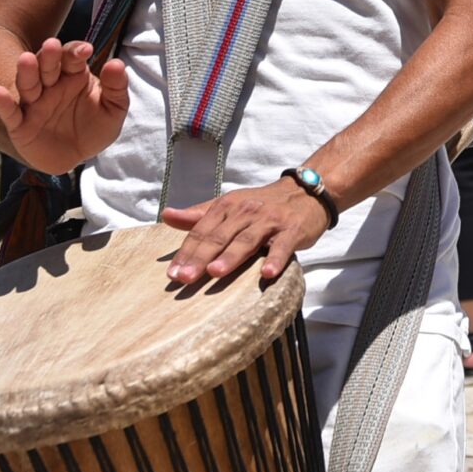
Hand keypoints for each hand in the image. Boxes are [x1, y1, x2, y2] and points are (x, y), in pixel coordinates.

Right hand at [0, 37, 129, 171]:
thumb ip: (116, 87)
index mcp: (72, 75)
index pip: (71, 58)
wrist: (76, 156)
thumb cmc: (94, 126)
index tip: (86, 50)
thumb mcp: (113, 108)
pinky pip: (10, 113)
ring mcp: (34, 104)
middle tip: (52, 44)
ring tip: (26, 59)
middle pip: (47, 66)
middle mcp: (50, 86)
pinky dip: (3, 103)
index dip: (76, 52)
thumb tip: (117, 64)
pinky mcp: (20, 125)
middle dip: (50, 56)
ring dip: (27, 72)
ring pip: (28, 85)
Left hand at [160, 176, 330, 284]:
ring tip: (215, 273)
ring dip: (231, 257)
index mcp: (227, 207)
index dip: (186, 252)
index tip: (172, 274)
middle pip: (219, 237)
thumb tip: (166, 215)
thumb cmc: (262, 204)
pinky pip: (282, 246)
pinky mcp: (292, 231)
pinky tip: (267, 274)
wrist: (305, 192)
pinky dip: (275, 259)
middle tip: (184, 278)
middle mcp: (246, 212)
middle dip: (200, 258)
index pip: (202, 231)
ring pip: (247, 240)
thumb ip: (199, 213)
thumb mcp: (230, 204)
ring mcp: (269, 221)